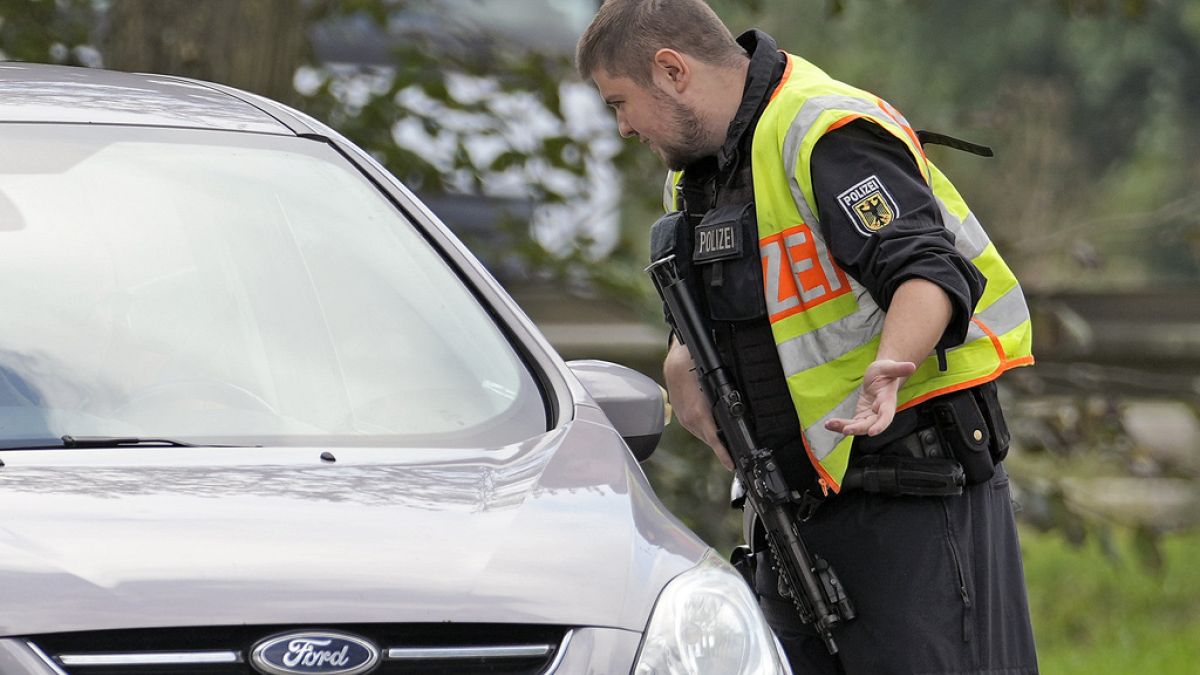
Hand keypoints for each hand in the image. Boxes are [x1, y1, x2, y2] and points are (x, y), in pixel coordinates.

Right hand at [664, 339, 733, 470]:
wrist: (675, 358)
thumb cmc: (693, 363)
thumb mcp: (714, 378)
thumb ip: (726, 393)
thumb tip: (740, 408)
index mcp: (698, 412)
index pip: (714, 438)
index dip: (723, 453)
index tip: (731, 464)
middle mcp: (689, 419)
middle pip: (709, 440)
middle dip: (722, 448)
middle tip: (736, 458)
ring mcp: (684, 418)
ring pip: (703, 435)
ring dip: (715, 440)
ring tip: (728, 447)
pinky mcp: (681, 415)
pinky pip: (696, 428)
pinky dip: (707, 431)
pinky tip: (715, 430)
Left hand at [824, 359, 917, 436]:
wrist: (880, 376)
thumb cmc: (885, 371)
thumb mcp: (889, 367)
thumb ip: (899, 368)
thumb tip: (911, 366)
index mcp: (888, 402)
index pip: (887, 416)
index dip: (881, 425)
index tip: (872, 432)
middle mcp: (879, 412)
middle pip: (870, 424)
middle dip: (858, 429)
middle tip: (846, 430)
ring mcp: (870, 415)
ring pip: (859, 427)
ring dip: (845, 427)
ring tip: (830, 425)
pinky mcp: (861, 416)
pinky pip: (851, 423)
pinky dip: (840, 425)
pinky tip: (829, 425)